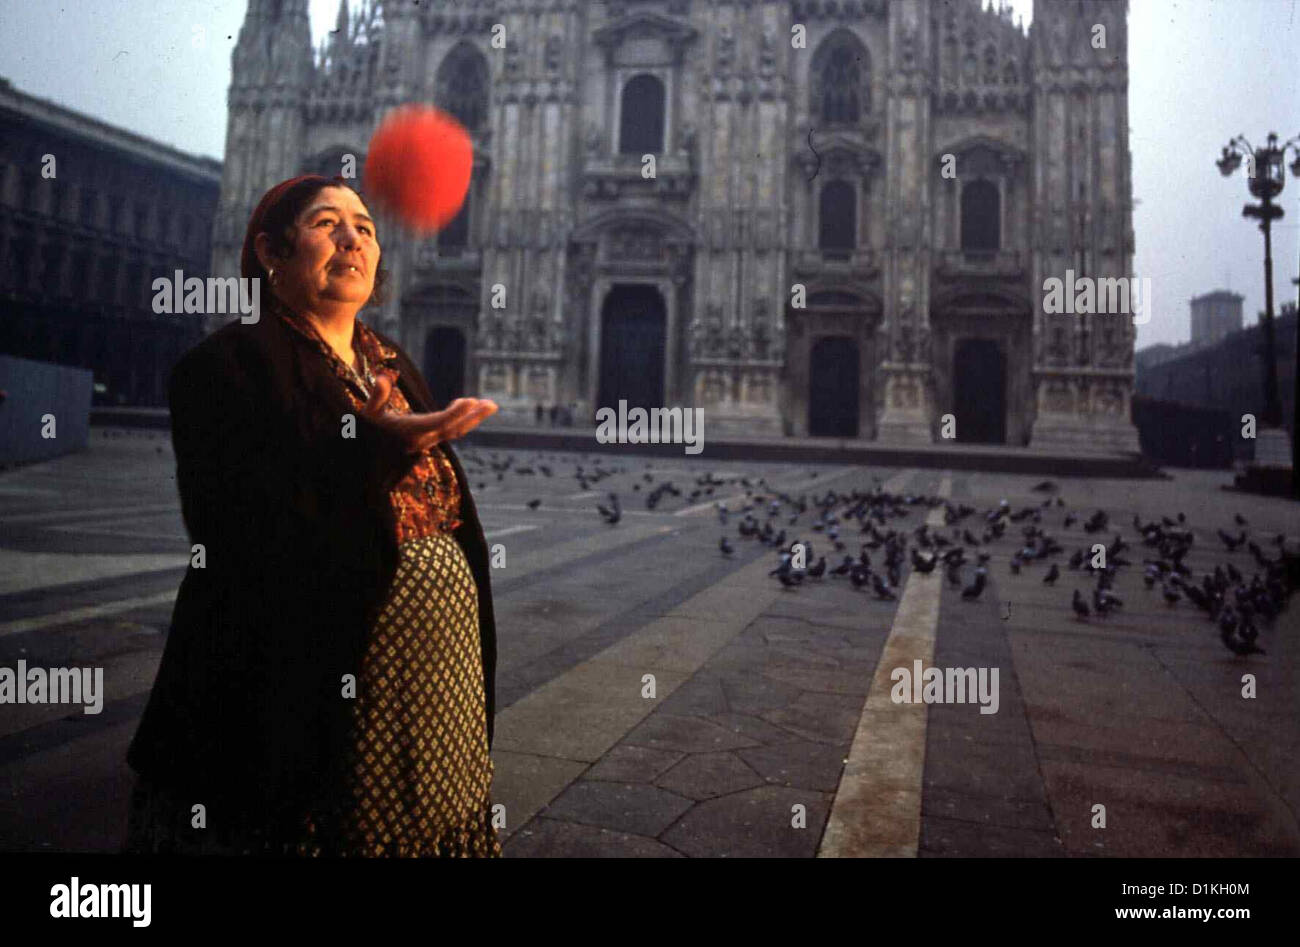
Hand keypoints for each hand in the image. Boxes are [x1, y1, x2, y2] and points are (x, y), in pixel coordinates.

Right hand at [360, 370, 497, 452]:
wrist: (366, 452)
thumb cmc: (365, 429)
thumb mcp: (367, 413)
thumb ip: (376, 396)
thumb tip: (383, 378)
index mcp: (410, 432)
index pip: (438, 423)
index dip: (455, 413)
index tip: (469, 401)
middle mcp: (422, 439)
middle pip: (454, 429)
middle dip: (474, 417)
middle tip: (493, 404)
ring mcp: (427, 441)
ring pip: (456, 431)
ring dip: (474, 419)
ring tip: (490, 405)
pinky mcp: (429, 439)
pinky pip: (451, 430)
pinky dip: (464, 420)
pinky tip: (473, 409)